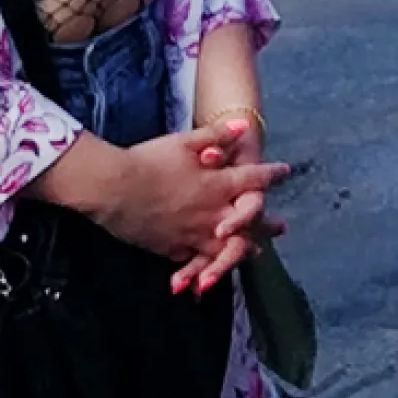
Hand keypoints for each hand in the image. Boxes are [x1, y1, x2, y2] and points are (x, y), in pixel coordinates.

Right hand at [90, 123, 290, 279]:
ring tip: (257, 253)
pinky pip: (195, 261)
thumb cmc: (148, 160)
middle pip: (249, 222)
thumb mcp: (184, 141)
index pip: (254, 179)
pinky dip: (207, 266)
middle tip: (282, 227)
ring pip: (227, 247)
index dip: (271, 174)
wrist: (112, 187)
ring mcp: (192, 234)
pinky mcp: (171, 247)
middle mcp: (212, 213)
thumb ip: (216, 135)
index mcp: (218, 185)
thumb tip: (244, 126)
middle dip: (266, 223)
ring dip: (244, 250)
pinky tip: (212, 271)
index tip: (285, 172)